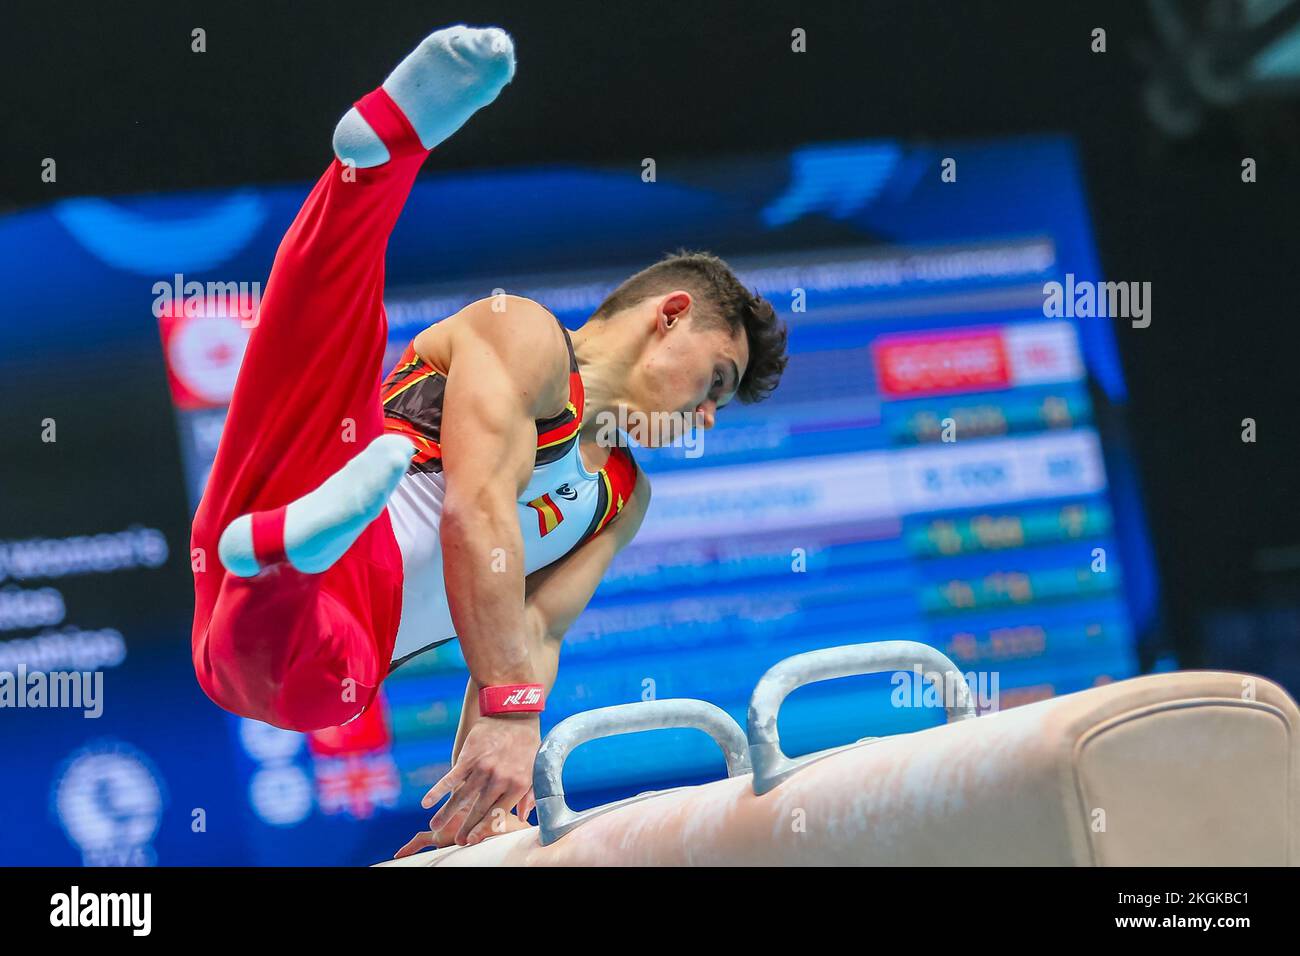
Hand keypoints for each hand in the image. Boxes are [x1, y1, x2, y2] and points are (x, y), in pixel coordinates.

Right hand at [394, 714, 539, 856]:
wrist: (514, 712)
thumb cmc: (527, 742)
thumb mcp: (535, 768)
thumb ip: (530, 794)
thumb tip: (523, 817)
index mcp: (518, 784)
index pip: (498, 813)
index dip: (484, 828)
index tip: (473, 840)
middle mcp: (500, 779)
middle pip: (479, 809)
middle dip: (466, 826)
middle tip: (456, 841)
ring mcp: (483, 768)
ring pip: (462, 797)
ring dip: (447, 813)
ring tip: (435, 827)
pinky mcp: (469, 756)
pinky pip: (451, 777)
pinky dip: (437, 790)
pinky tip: (426, 802)